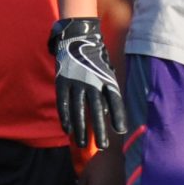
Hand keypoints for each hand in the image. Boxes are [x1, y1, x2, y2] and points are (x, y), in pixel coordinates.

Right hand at [51, 18, 126, 148]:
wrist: (78, 38)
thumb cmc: (96, 60)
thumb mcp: (107, 71)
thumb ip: (108, 91)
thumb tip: (106, 112)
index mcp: (106, 78)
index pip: (115, 100)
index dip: (118, 115)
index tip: (121, 130)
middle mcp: (92, 82)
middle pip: (97, 110)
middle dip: (100, 129)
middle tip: (103, 147)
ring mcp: (76, 82)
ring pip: (78, 111)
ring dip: (81, 129)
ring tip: (83, 144)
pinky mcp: (62, 82)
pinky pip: (64, 104)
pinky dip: (66, 118)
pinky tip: (68, 130)